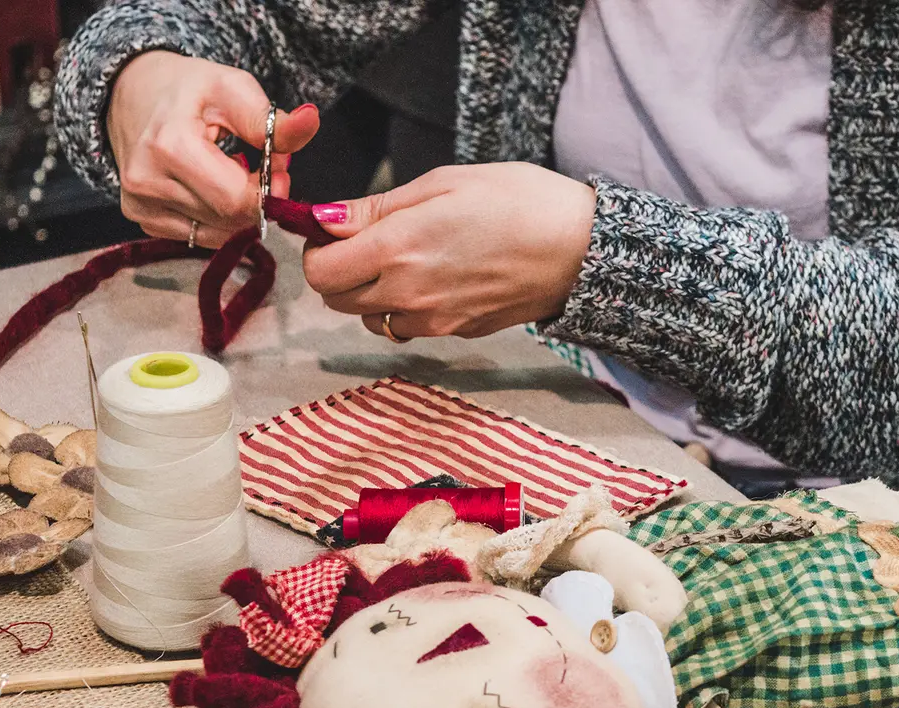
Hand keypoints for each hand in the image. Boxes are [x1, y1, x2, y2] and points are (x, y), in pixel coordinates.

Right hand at [107, 51, 320, 247]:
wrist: (135, 94)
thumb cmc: (190, 90)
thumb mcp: (234, 89)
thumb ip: (272, 120)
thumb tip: (310, 122)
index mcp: (170, 146)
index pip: (236, 200)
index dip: (268, 193)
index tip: (277, 170)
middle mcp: (147, 181)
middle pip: (229, 220)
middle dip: (256, 201)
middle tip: (259, 170)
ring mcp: (140, 204)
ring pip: (217, 234)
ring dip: (238, 211)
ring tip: (232, 174)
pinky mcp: (141, 219)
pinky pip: (199, 237)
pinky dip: (217, 218)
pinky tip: (211, 188)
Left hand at [301, 163, 595, 338]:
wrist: (580, 249)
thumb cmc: (519, 201)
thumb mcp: (443, 183)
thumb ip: (377, 208)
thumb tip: (324, 219)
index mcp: (398, 248)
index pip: (320, 271)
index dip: (317, 249)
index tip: (334, 230)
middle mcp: (408, 293)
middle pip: (337, 299)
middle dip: (339, 271)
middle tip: (366, 242)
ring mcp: (433, 320)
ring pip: (371, 318)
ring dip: (372, 294)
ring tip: (406, 261)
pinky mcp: (456, 333)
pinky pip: (409, 327)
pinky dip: (406, 308)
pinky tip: (435, 279)